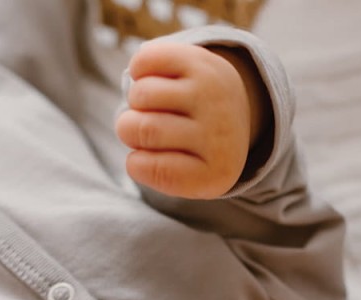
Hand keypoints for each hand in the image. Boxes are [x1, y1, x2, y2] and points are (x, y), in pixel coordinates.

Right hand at [116, 41, 268, 198]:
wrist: (232, 113)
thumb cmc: (195, 152)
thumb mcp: (184, 176)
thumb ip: (153, 170)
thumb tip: (135, 126)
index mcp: (212, 174)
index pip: (146, 168)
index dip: (137, 163)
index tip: (151, 159)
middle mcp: (217, 135)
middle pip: (142, 130)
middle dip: (128, 129)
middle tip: (146, 130)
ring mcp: (210, 96)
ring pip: (141, 94)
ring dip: (136, 101)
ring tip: (153, 106)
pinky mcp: (200, 63)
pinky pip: (145, 61)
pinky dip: (139, 70)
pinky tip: (156, 81)